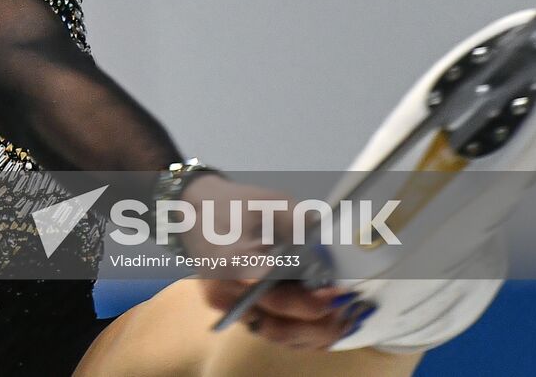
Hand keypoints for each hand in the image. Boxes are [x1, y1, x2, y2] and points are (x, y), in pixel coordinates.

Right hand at [177, 175, 373, 349]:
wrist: (192, 208)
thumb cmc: (230, 204)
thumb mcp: (269, 202)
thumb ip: (301, 224)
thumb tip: (329, 247)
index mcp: (231, 266)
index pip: (277, 298)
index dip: (312, 301)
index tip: (338, 293)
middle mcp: (226, 295)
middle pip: (278, 325)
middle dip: (316, 321)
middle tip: (342, 305)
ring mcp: (226, 306)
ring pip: (275, 333)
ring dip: (308, 329)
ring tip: (335, 311)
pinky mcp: (231, 310)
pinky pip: (268, 327)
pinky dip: (294, 327)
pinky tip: (316, 314)